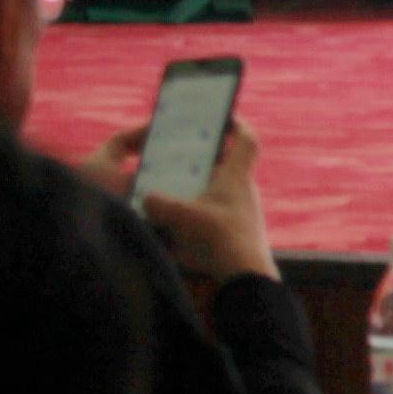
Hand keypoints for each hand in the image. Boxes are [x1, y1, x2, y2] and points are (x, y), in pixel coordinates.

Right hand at [96, 110, 277, 284]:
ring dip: (197, 186)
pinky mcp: (231, 233)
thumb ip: (159, 204)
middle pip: (226, 164)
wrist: (246, 279)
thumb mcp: (184, 218)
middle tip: (181, 152)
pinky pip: (212, 213)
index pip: (246, 141)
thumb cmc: (222, 241)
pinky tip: (174, 222)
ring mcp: (238, 213)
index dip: (237, 124)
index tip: (223, 114)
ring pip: (217, 190)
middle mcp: (241, 192)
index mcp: (236, 178)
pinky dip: (195, 211)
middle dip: (204, 157)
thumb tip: (146, 199)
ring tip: (169, 185)